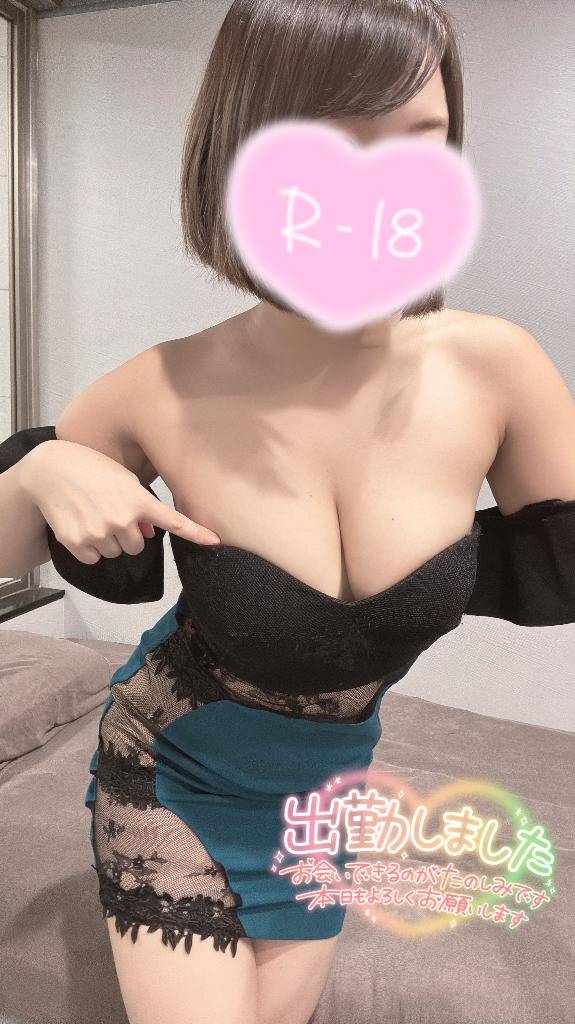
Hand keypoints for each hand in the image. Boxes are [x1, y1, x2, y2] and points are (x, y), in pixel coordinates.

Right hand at [18, 438, 220, 564]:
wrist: (49, 470)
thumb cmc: (90, 468)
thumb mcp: (122, 479)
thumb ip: (140, 506)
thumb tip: (149, 536)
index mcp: (137, 499)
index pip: (173, 521)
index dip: (197, 533)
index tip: (216, 541)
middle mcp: (121, 519)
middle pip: (138, 546)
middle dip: (129, 533)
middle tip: (111, 512)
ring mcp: (99, 533)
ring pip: (116, 552)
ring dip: (109, 540)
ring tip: (93, 514)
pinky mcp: (77, 543)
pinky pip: (95, 558)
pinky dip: (90, 548)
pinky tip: (81, 525)